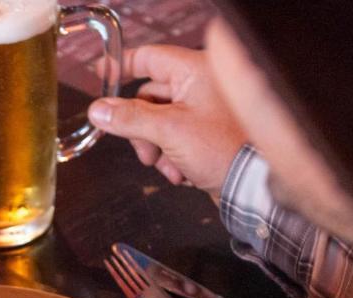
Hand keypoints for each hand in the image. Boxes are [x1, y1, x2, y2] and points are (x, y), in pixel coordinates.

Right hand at [89, 45, 246, 196]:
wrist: (252, 184)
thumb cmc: (224, 149)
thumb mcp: (168, 131)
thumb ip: (129, 118)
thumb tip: (100, 111)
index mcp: (194, 71)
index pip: (148, 58)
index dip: (122, 67)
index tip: (102, 77)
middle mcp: (199, 85)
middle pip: (148, 98)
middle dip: (142, 131)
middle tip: (146, 151)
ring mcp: (202, 110)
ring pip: (158, 123)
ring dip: (156, 149)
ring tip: (169, 167)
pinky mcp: (204, 133)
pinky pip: (173, 139)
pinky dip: (171, 157)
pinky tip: (182, 172)